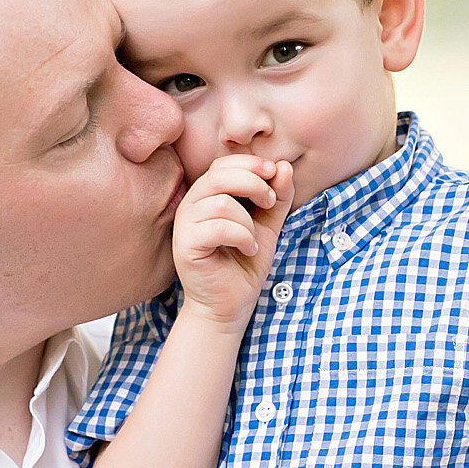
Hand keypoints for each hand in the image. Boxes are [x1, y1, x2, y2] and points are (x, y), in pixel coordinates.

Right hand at [172, 154, 292, 329]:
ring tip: (255, 239)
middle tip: (270, 201)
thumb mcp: (269, 225)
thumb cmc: (245, 263)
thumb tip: (284, 166)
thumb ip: (277, 197)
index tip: (274, 174)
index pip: (222, 164)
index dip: (250, 163)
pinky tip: (248, 249)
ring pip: (221, 202)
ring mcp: (184, 226)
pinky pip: (218, 227)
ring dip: (248, 220)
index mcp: (207, 195)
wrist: (230, 304)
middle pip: (218, 175)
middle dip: (253, 183)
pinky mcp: (185, 246)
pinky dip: (241, 236)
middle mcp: (191, 206)